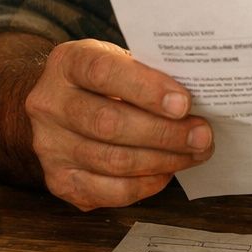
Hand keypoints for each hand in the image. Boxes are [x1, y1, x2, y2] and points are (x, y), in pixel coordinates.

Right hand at [24, 39, 212, 209]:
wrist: (60, 106)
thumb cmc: (104, 81)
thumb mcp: (119, 60)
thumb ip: (149, 72)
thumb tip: (201, 96)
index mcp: (67, 63)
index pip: (103, 73)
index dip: (146, 89)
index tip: (184, 103)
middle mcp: (49, 104)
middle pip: (108, 123)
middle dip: (164, 133)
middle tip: (202, 136)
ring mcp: (49, 146)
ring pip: (112, 161)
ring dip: (163, 160)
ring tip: (194, 153)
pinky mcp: (59, 181)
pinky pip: (109, 192)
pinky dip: (146, 185)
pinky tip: (167, 172)